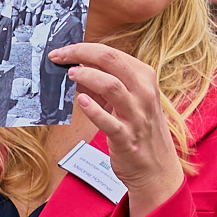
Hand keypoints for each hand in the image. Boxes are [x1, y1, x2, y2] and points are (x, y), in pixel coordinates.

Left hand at [50, 43, 183, 216]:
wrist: (156, 168)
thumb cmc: (139, 129)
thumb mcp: (127, 100)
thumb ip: (103, 83)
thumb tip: (75, 67)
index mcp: (145, 78)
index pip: (112, 53)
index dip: (84, 48)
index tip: (64, 51)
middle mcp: (144, 93)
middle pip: (111, 60)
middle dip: (81, 53)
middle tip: (59, 56)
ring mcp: (137, 115)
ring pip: (111, 85)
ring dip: (86, 76)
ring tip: (69, 75)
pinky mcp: (127, 138)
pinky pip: (108, 121)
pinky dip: (93, 110)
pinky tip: (80, 102)